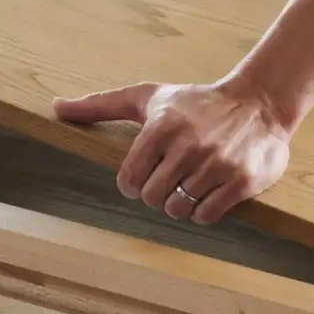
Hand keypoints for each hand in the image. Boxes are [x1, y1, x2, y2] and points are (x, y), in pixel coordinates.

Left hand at [53, 79, 293, 223]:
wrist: (259, 103)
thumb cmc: (194, 103)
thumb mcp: (147, 97)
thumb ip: (100, 105)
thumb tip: (55, 107)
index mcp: (161, 126)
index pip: (129, 180)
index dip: (133, 184)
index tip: (145, 175)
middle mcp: (189, 145)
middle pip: (152, 198)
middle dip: (157, 193)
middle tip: (170, 179)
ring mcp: (217, 164)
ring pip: (178, 209)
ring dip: (181, 203)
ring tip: (190, 183)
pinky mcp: (241, 181)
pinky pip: (207, 215)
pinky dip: (204, 211)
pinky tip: (208, 192)